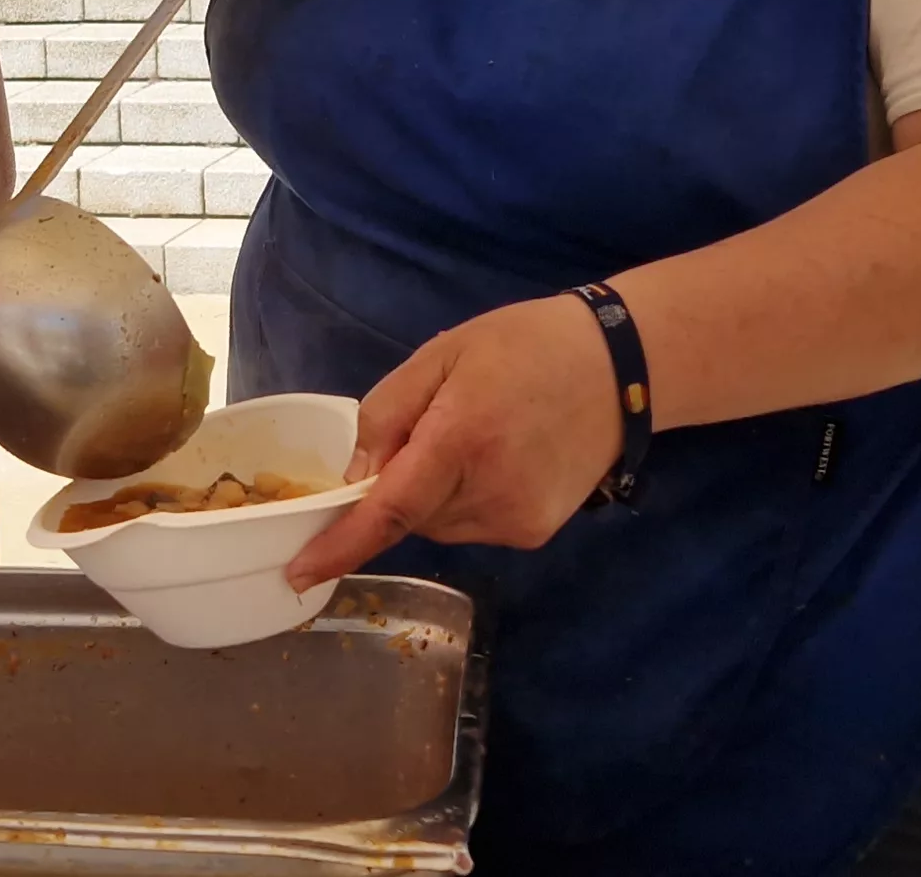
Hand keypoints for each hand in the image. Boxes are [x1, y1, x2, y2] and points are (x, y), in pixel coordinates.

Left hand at [286, 295, 618, 590]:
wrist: (621, 368)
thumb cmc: (525, 347)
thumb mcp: (444, 354)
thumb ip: (388, 412)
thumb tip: (355, 476)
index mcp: (460, 439)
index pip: (388, 511)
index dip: (340, 547)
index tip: (298, 573)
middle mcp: (489, 492)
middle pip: (411, 514)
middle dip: (403, 484)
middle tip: (437, 428)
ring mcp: (517, 519)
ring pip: (441, 525)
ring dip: (437, 495)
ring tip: (480, 437)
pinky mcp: (536, 532)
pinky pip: (475, 527)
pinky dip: (470, 501)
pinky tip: (504, 459)